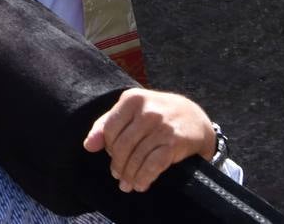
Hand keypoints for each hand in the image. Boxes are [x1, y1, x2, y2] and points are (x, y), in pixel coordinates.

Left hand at [83, 88, 216, 192]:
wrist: (195, 118)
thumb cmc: (157, 114)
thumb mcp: (132, 110)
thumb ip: (107, 124)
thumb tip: (88, 146)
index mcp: (132, 99)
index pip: (110, 128)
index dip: (107, 147)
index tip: (110, 157)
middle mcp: (147, 110)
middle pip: (122, 145)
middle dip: (118, 165)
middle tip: (118, 176)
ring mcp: (162, 126)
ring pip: (137, 157)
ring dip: (130, 175)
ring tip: (127, 185)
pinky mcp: (174, 142)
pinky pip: (153, 165)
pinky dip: (144, 178)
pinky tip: (141, 185)